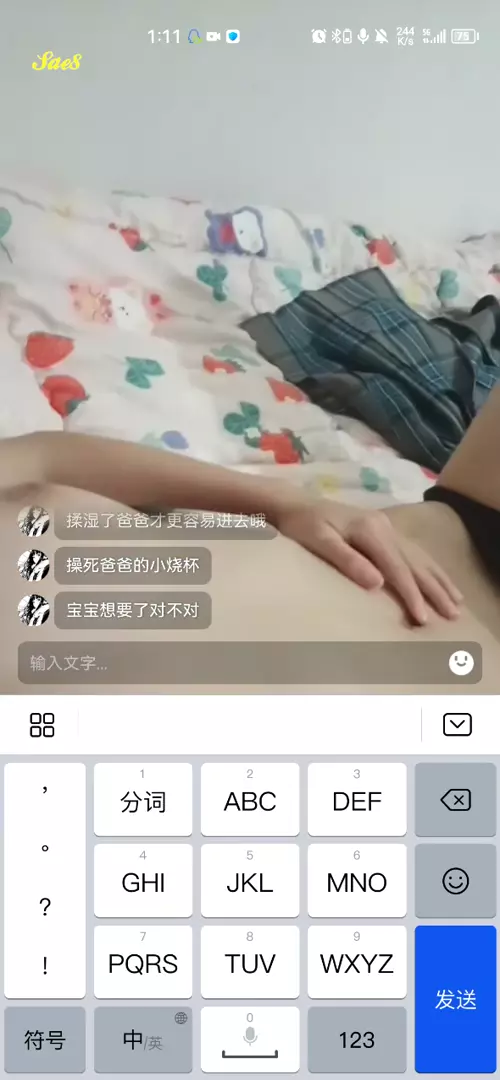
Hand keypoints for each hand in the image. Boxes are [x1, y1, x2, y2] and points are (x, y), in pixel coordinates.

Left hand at [275, 498, 462, 625]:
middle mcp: (385, 527)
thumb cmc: (303, 526)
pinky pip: (414, 552)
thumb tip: (377, 583)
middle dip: (435, 591)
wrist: (297, 504)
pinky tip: (439, 580)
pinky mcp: (385, 530)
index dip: (411, 594)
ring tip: (457, 603)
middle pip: (415, 564)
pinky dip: (430, 568)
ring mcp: (387, 528)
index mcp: (370, 530)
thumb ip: (347, 560)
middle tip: (452, 616)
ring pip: (420, 557)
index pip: (397, 568)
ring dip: (439, 580)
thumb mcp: (318, 541)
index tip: (423, 618)